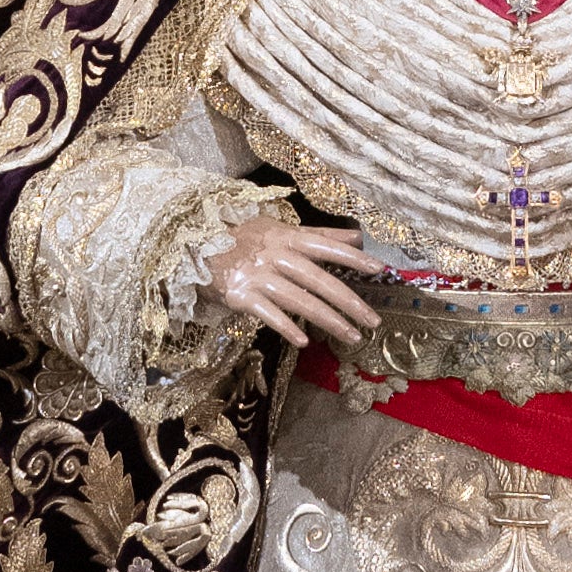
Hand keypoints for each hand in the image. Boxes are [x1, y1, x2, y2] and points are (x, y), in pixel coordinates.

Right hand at [209, 201, 379, 356]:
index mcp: (287, 237)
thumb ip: (319, 236)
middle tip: (372, 321)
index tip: (378, 270)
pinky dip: (286, 326)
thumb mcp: (280, 229)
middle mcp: (276, 255)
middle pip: (319, 279)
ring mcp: (258, 275)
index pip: (325, 246)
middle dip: (349, 301)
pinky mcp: (240, 294)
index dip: (352, 258)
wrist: (192, 246)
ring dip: (328, 320)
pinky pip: (268, 314)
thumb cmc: (242, 239)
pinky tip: (304, 342)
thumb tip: (358, 238)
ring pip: (300, 299)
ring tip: (351, 336)